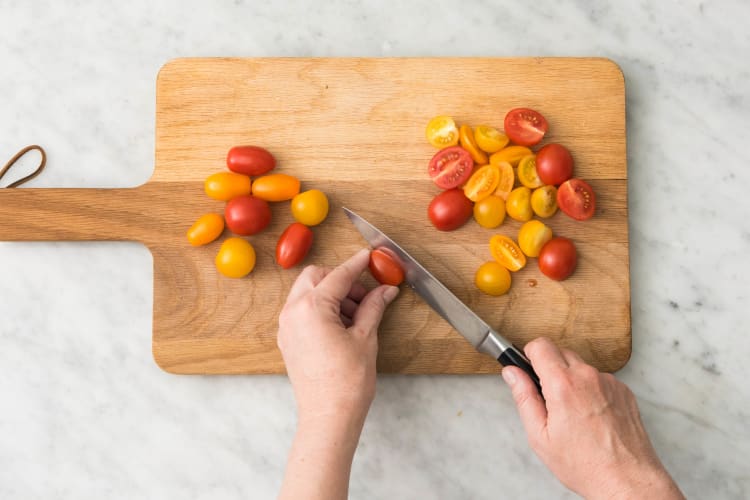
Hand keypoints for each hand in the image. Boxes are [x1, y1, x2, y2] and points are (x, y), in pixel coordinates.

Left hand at [278, 249, 398, 499]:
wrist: (328, 417)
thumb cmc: (346, 383)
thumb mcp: (365, 338)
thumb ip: (373, 307)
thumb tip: (385, 290)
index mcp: (312, 308)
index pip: (338, 276)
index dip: (357, 265)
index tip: (369, 256)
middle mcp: (293, 313)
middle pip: (315, 277)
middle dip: (340, 279)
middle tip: (365, 293)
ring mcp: (287, 327)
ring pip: (306, 293)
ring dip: (331, 294)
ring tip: (358, 314)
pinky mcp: (288, 340)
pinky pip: (302, 311)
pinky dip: (320, 309)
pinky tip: (343, 324)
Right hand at [503, 337, 683, 499]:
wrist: (626, 480)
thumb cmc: (585, 464)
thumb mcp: (540, 435)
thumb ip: (524, 397)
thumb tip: (512, 373)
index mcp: (563, 385)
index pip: (540, 345)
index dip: (529, 354)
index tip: (528, 367)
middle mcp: (588, 377)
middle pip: (560, 352)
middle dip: (549, 368)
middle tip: (548, 397)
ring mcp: (609, 382)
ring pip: (581, 366)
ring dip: (572, 379)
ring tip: (573, 413)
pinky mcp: (623, 391)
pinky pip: (600, 379)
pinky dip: (591, 390)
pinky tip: (590, 416)